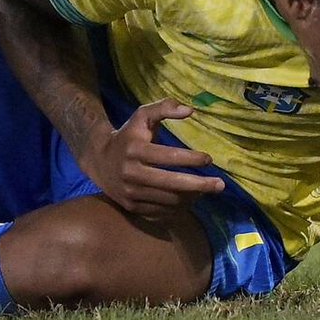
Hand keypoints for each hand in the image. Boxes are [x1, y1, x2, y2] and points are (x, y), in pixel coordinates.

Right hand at [82, 98, 224, 218]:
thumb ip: (164, 108)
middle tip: (220, 185)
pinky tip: (190, 199)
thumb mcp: (142, 116)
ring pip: (168, 200)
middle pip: (172, 183)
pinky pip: (161, 212)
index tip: (209, 159)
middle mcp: (132, 173)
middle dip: (200, 185)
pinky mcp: (131, 207)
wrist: (99, 160)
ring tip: (206, 190)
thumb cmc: (128, 135)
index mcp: (135, 149)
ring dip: (192, 197)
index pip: (169, 156)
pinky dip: (179, 208)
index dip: (191, 159)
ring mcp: (131, 193)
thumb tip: (190, 110)